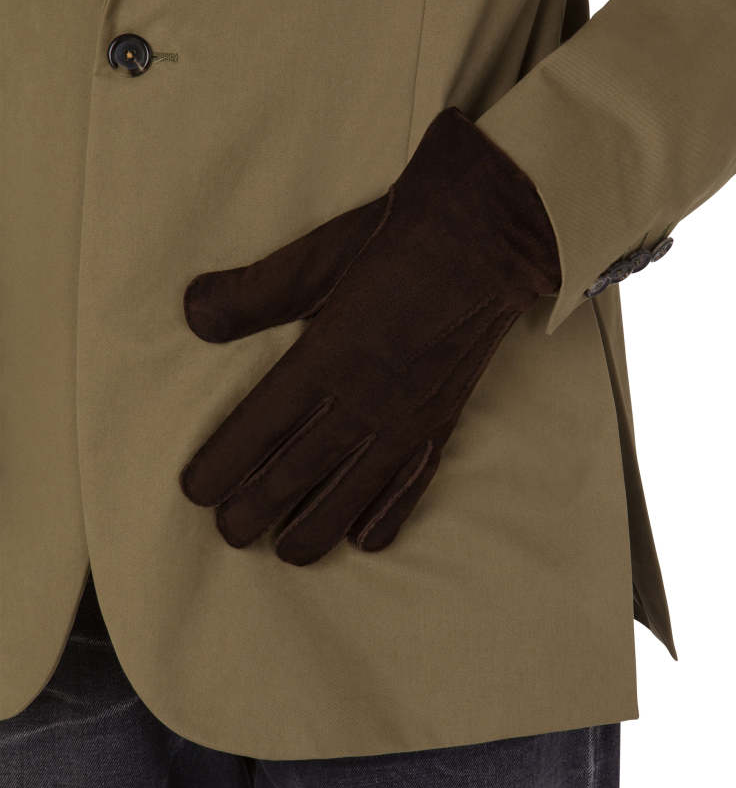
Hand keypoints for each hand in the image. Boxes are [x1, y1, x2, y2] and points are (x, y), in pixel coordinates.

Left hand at [180, 108, 559, 564]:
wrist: (490, 234)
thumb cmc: (400, 238)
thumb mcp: (319, 256)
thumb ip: (255, 293)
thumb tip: (193, 314)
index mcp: (330, 357)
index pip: (262, 428)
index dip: (225, 465)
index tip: (196, 490)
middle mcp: (368, 399)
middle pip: (301, 472)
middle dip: (259, 510)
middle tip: (229, 533)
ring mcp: (409, 415)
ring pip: (354, 490)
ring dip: (316, 526)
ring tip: (286, 553)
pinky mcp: (443, 418)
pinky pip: (412, 481)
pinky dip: (388, 515)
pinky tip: (367, 540)